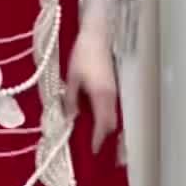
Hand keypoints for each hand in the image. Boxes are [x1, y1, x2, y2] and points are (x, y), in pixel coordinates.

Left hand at [63, 26, 117, 154]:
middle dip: (104, 136)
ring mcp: (115, 90)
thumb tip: (70, 117)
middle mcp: (111, 95)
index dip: (98, 139)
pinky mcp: (114, 84)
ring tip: (96, 135)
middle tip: (94, 145)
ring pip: (114, 115)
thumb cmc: (83, 53)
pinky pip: (113, 106)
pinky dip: (107, 116)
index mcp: (101, 95)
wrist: (98, 34)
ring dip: (106, 126)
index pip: (102, 124)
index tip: (93, 151)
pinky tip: (98, 117)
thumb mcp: (72, 78)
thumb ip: (71, 99)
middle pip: (112, 123)